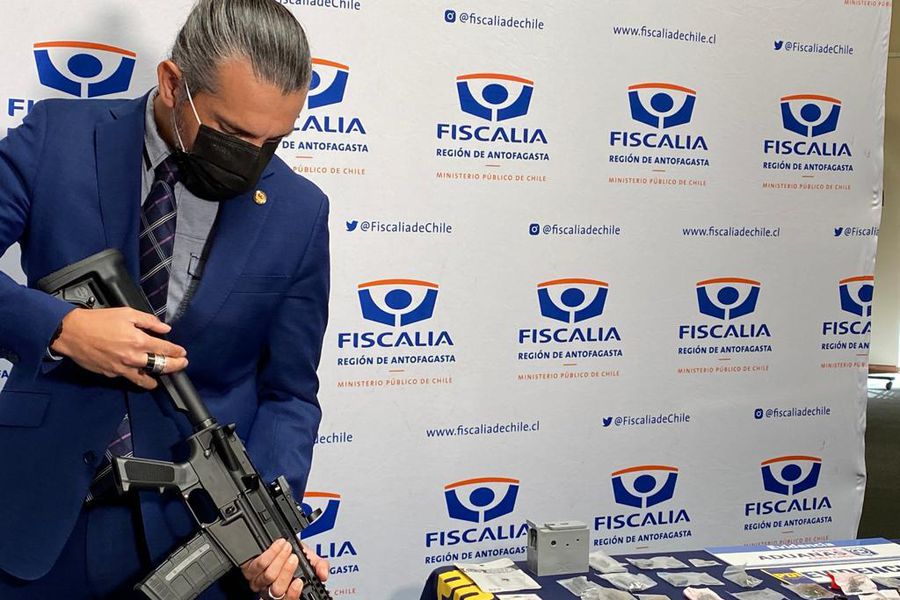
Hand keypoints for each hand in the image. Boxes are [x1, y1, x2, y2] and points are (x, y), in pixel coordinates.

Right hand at [50, 307, 187, 388]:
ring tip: (161, 378)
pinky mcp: (111, 374)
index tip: (182, 353)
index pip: (165, 349)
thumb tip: (165, 328)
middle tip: (181, 364)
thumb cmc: (98, 320)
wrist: (71, 332)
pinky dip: (136, 377)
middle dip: (174, 366)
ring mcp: (121, 368)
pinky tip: (139, 374)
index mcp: (138, 341)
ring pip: (145, 380)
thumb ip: (148, 321)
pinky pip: (128, 378)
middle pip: (160, 366)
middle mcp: (132, 357)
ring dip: (156, 379)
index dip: (177, 352)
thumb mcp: (126, 313)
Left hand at [242, 539, 328, 599]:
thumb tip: (323, 574)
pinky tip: (278, 545)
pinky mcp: (250, 570)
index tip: (299, 581)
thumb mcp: (310, 558)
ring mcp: (260, 581)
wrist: (279, 544)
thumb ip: (319, 565)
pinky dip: (270, 553)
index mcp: (288, 590)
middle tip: (294, 558)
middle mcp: (272, 589)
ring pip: (268, 577)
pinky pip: (259, 565)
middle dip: (287, 572)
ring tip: (287, 547)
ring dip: (279, 559)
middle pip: (277, 590)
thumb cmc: (293, 553)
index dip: (293, 594)